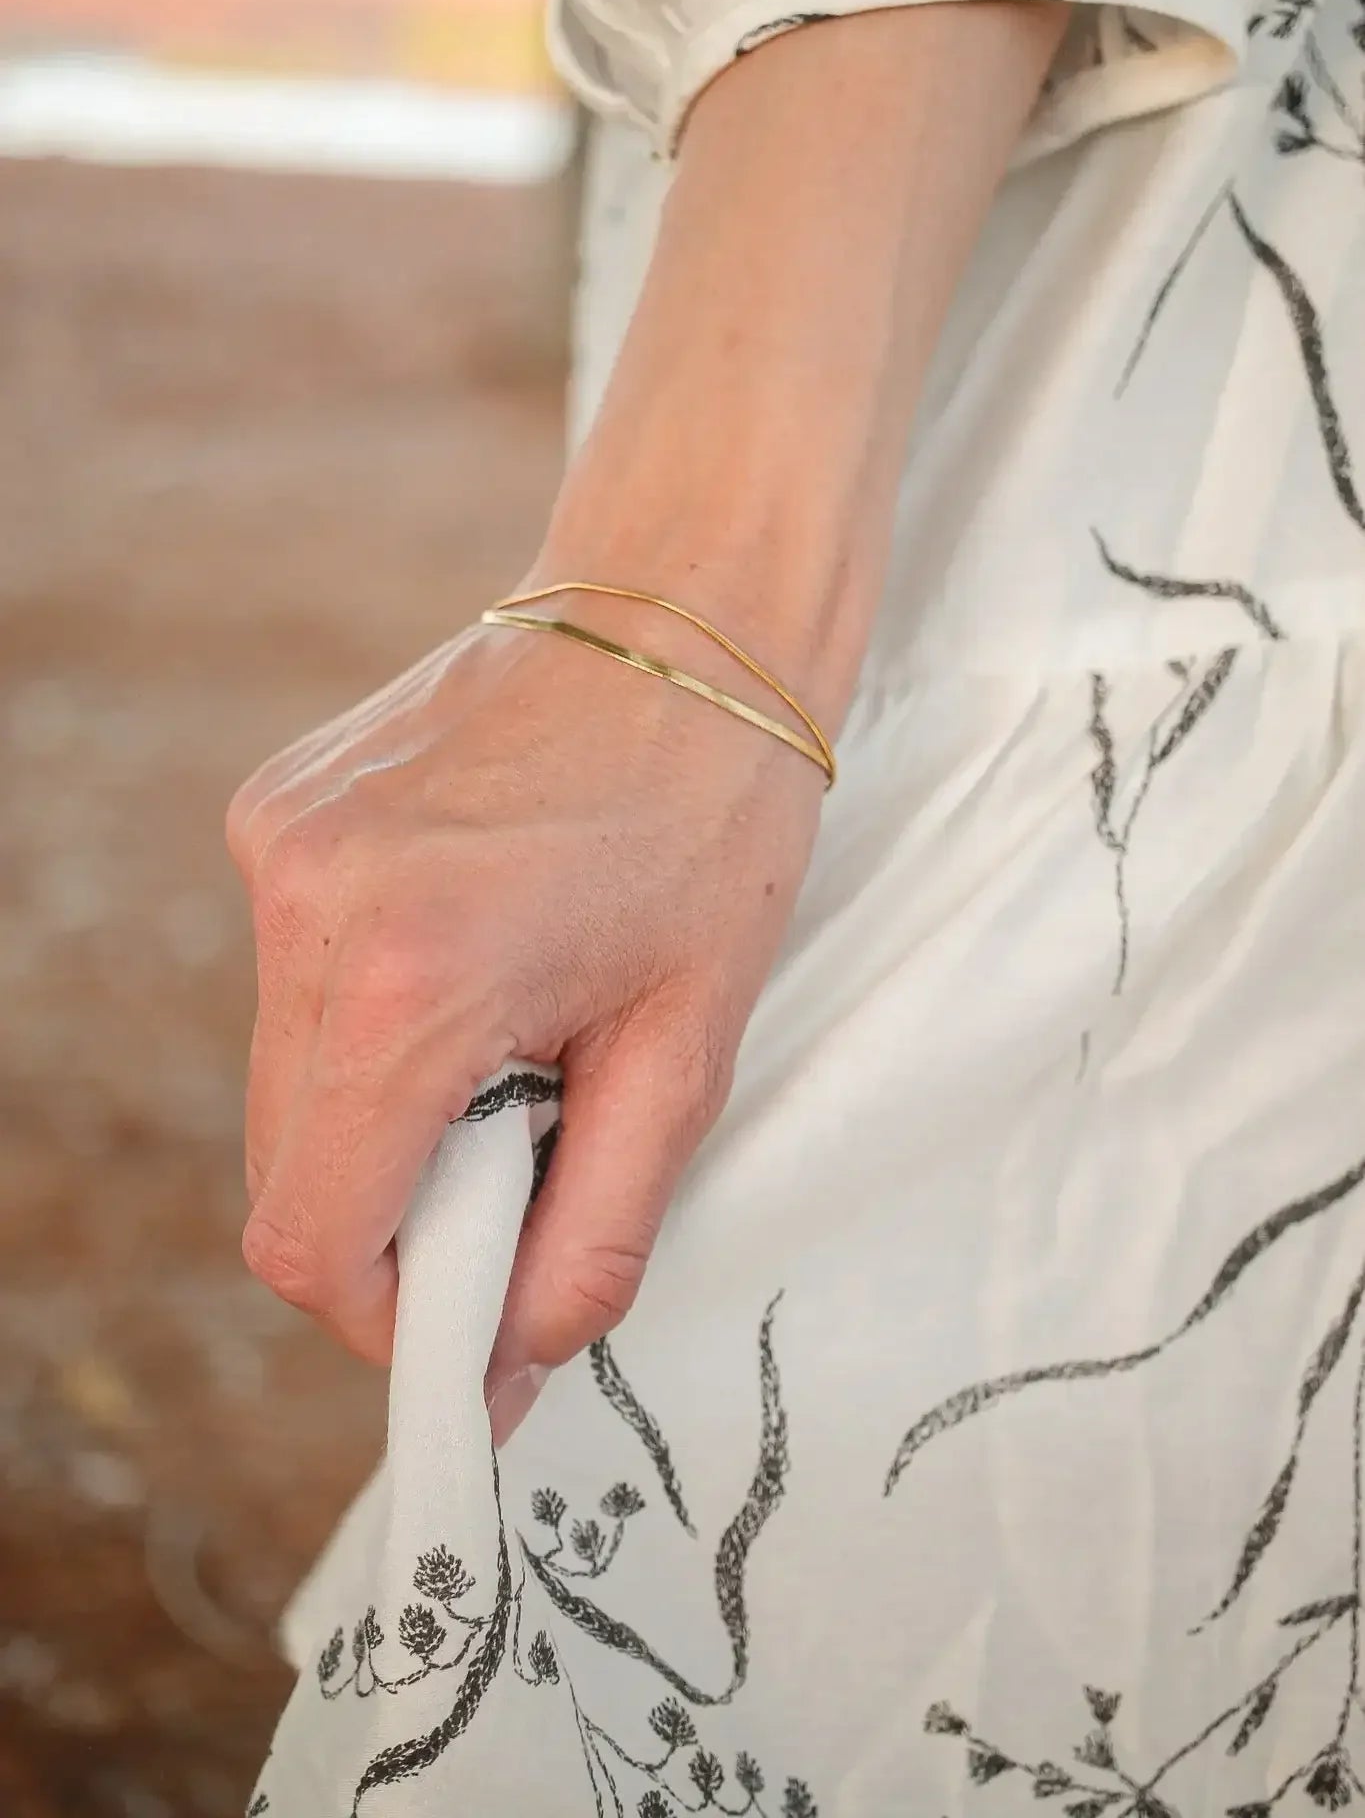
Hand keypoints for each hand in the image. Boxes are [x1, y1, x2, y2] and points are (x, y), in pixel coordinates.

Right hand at [227, 589, 823, 1412]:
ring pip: (284, 1077)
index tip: (471, 1311)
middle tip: (520, 1155)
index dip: (388, 1317)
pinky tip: (468, 942)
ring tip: (507, 1027)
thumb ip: (590, 1239)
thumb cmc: (713, 822)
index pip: (312, 1239)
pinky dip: (364, 1009)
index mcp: (413, 980)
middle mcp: (310, 908)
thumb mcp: (686, 1055)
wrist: (682, 613)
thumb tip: (503, 1368)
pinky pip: (292, 978)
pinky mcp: (271, 812)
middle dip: (396, 1211)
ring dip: (380, 1105)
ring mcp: (276, 849)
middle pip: (288, 1168)